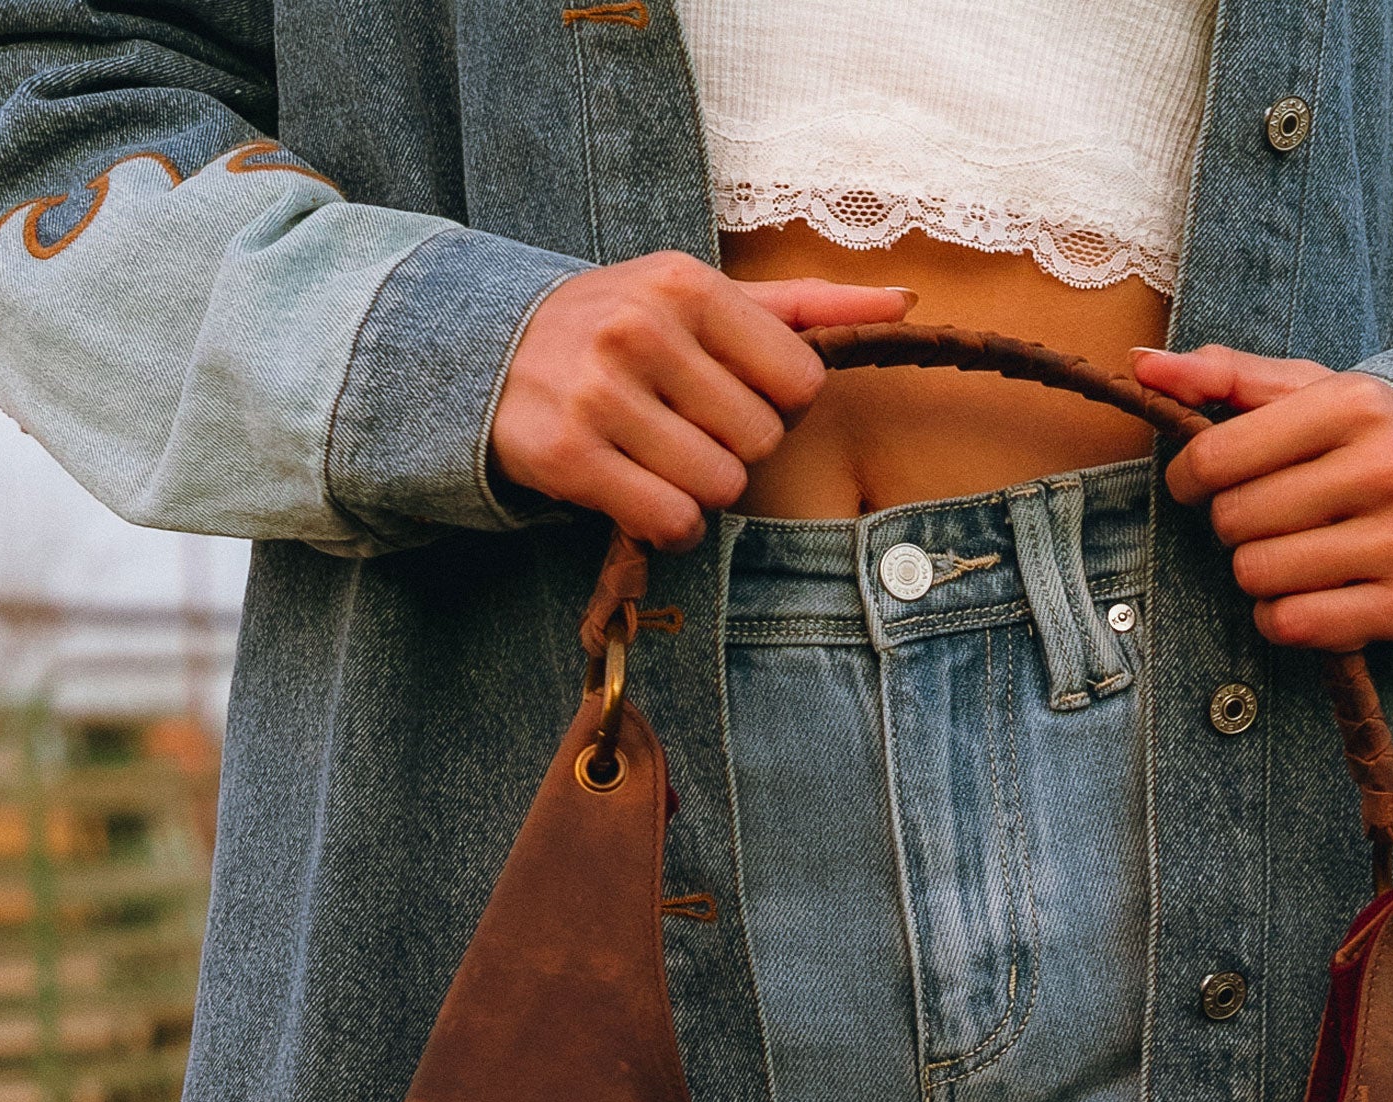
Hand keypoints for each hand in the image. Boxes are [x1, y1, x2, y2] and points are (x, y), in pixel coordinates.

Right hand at [489, 253, 913, 549]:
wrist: (490, 356)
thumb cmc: (620, 331)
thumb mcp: (700, 298)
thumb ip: (801, 306)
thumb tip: (902, 302)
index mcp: (685, 284)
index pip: (799, 383)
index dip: (777, 406)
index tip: (732, 395)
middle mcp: (641, 331)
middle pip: (761, 442)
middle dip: (734, 449)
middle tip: (686, 429)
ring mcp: (600, 395)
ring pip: (718, 486)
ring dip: (700, 491)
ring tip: (659, 459)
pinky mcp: (570, 457)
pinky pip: (671, 521)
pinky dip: (669, 526)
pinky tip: (642, 496)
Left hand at [1131, 345, 1392, 648]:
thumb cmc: (1375, 439)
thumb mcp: (1313, 391)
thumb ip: (1226, 376)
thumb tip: (1143, 366)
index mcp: (1355, 405)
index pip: (1218, 456)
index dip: (1190, 476)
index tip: (1199, 481)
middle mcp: (1386, 469)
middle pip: (1235, 521)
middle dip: (1233, 523)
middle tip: (1265, 516)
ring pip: (1259, 576)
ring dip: (1256, 571)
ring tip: (1290, 550)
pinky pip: (1293, 624)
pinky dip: (1280, 615)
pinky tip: (1304, 591)